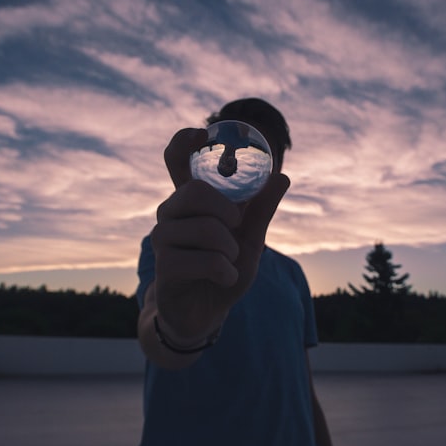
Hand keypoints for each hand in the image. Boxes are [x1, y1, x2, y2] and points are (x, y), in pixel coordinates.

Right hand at [151, 128, 289, 339]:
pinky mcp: (163, 269)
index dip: (184, 142)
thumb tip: (282, 175)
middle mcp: (171, 214)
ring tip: (229, 262)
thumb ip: (261, 209)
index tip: (202, 133)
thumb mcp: (251, 239)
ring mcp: (163, 240)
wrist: (206, 312)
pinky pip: (201, 261)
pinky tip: (224, 279)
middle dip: (225, 211)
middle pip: (193, 191)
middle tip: (235, 227)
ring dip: (228, 249)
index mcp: (191, 201)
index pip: (176, 161)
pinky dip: (223, 272)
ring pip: (202, 228)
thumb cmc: (224, 269)